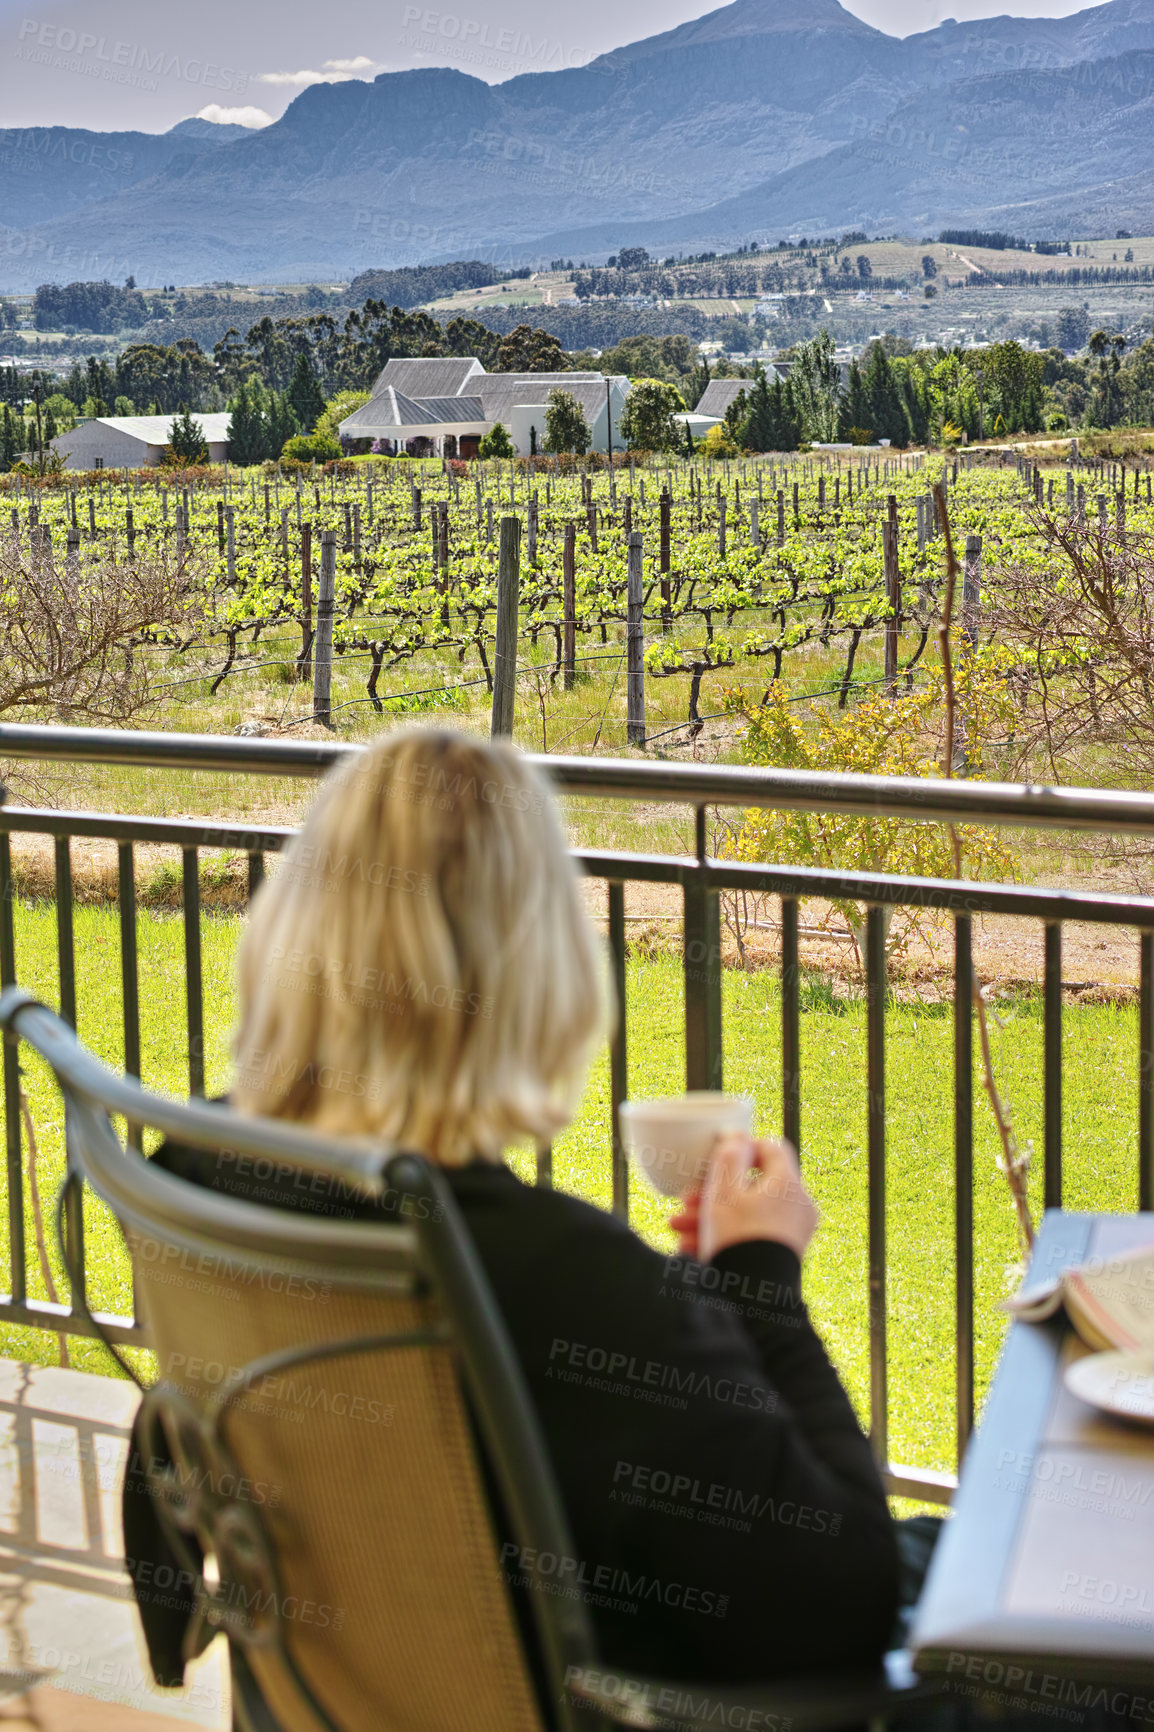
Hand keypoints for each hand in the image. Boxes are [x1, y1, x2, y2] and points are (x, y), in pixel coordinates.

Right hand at [671, 1135, 817, 1263]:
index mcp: (788, 1183)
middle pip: (751, 1185)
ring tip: (678, 1229)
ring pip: (745, 1213)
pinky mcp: (782, 1255)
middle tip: (686, 1201)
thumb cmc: (737, 1239)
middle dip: (712, 1192)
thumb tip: (737, 1135)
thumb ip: (728, 1155)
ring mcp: (792, 1233)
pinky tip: (691, 1247)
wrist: (754, 1297)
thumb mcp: (723, 1190)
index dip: (742, 1147)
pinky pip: (750, 1236)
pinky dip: (723, 1237)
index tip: (717, 1159)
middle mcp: (797, 1206)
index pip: (771, 1147)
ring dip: (709, 1216)